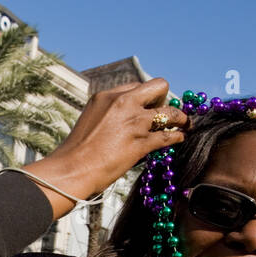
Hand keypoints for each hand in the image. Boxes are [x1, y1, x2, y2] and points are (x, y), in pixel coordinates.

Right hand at [24, 78, 188, 219]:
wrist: (70, 171)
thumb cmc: (75, 153)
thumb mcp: (89, 122)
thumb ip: (108, 116)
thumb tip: (124, 123)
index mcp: (106, 96)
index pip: (137, 86)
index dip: (146, 98)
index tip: (150, 108)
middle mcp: (122, 103)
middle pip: (158, 87)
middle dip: (164, 99)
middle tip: (164, 114)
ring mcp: (133, 122)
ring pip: (170, 112)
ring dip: (180, 118)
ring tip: (185, 124)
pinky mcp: (141, 142)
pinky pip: (169, 135)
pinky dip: (178, 137)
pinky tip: (181, 138)